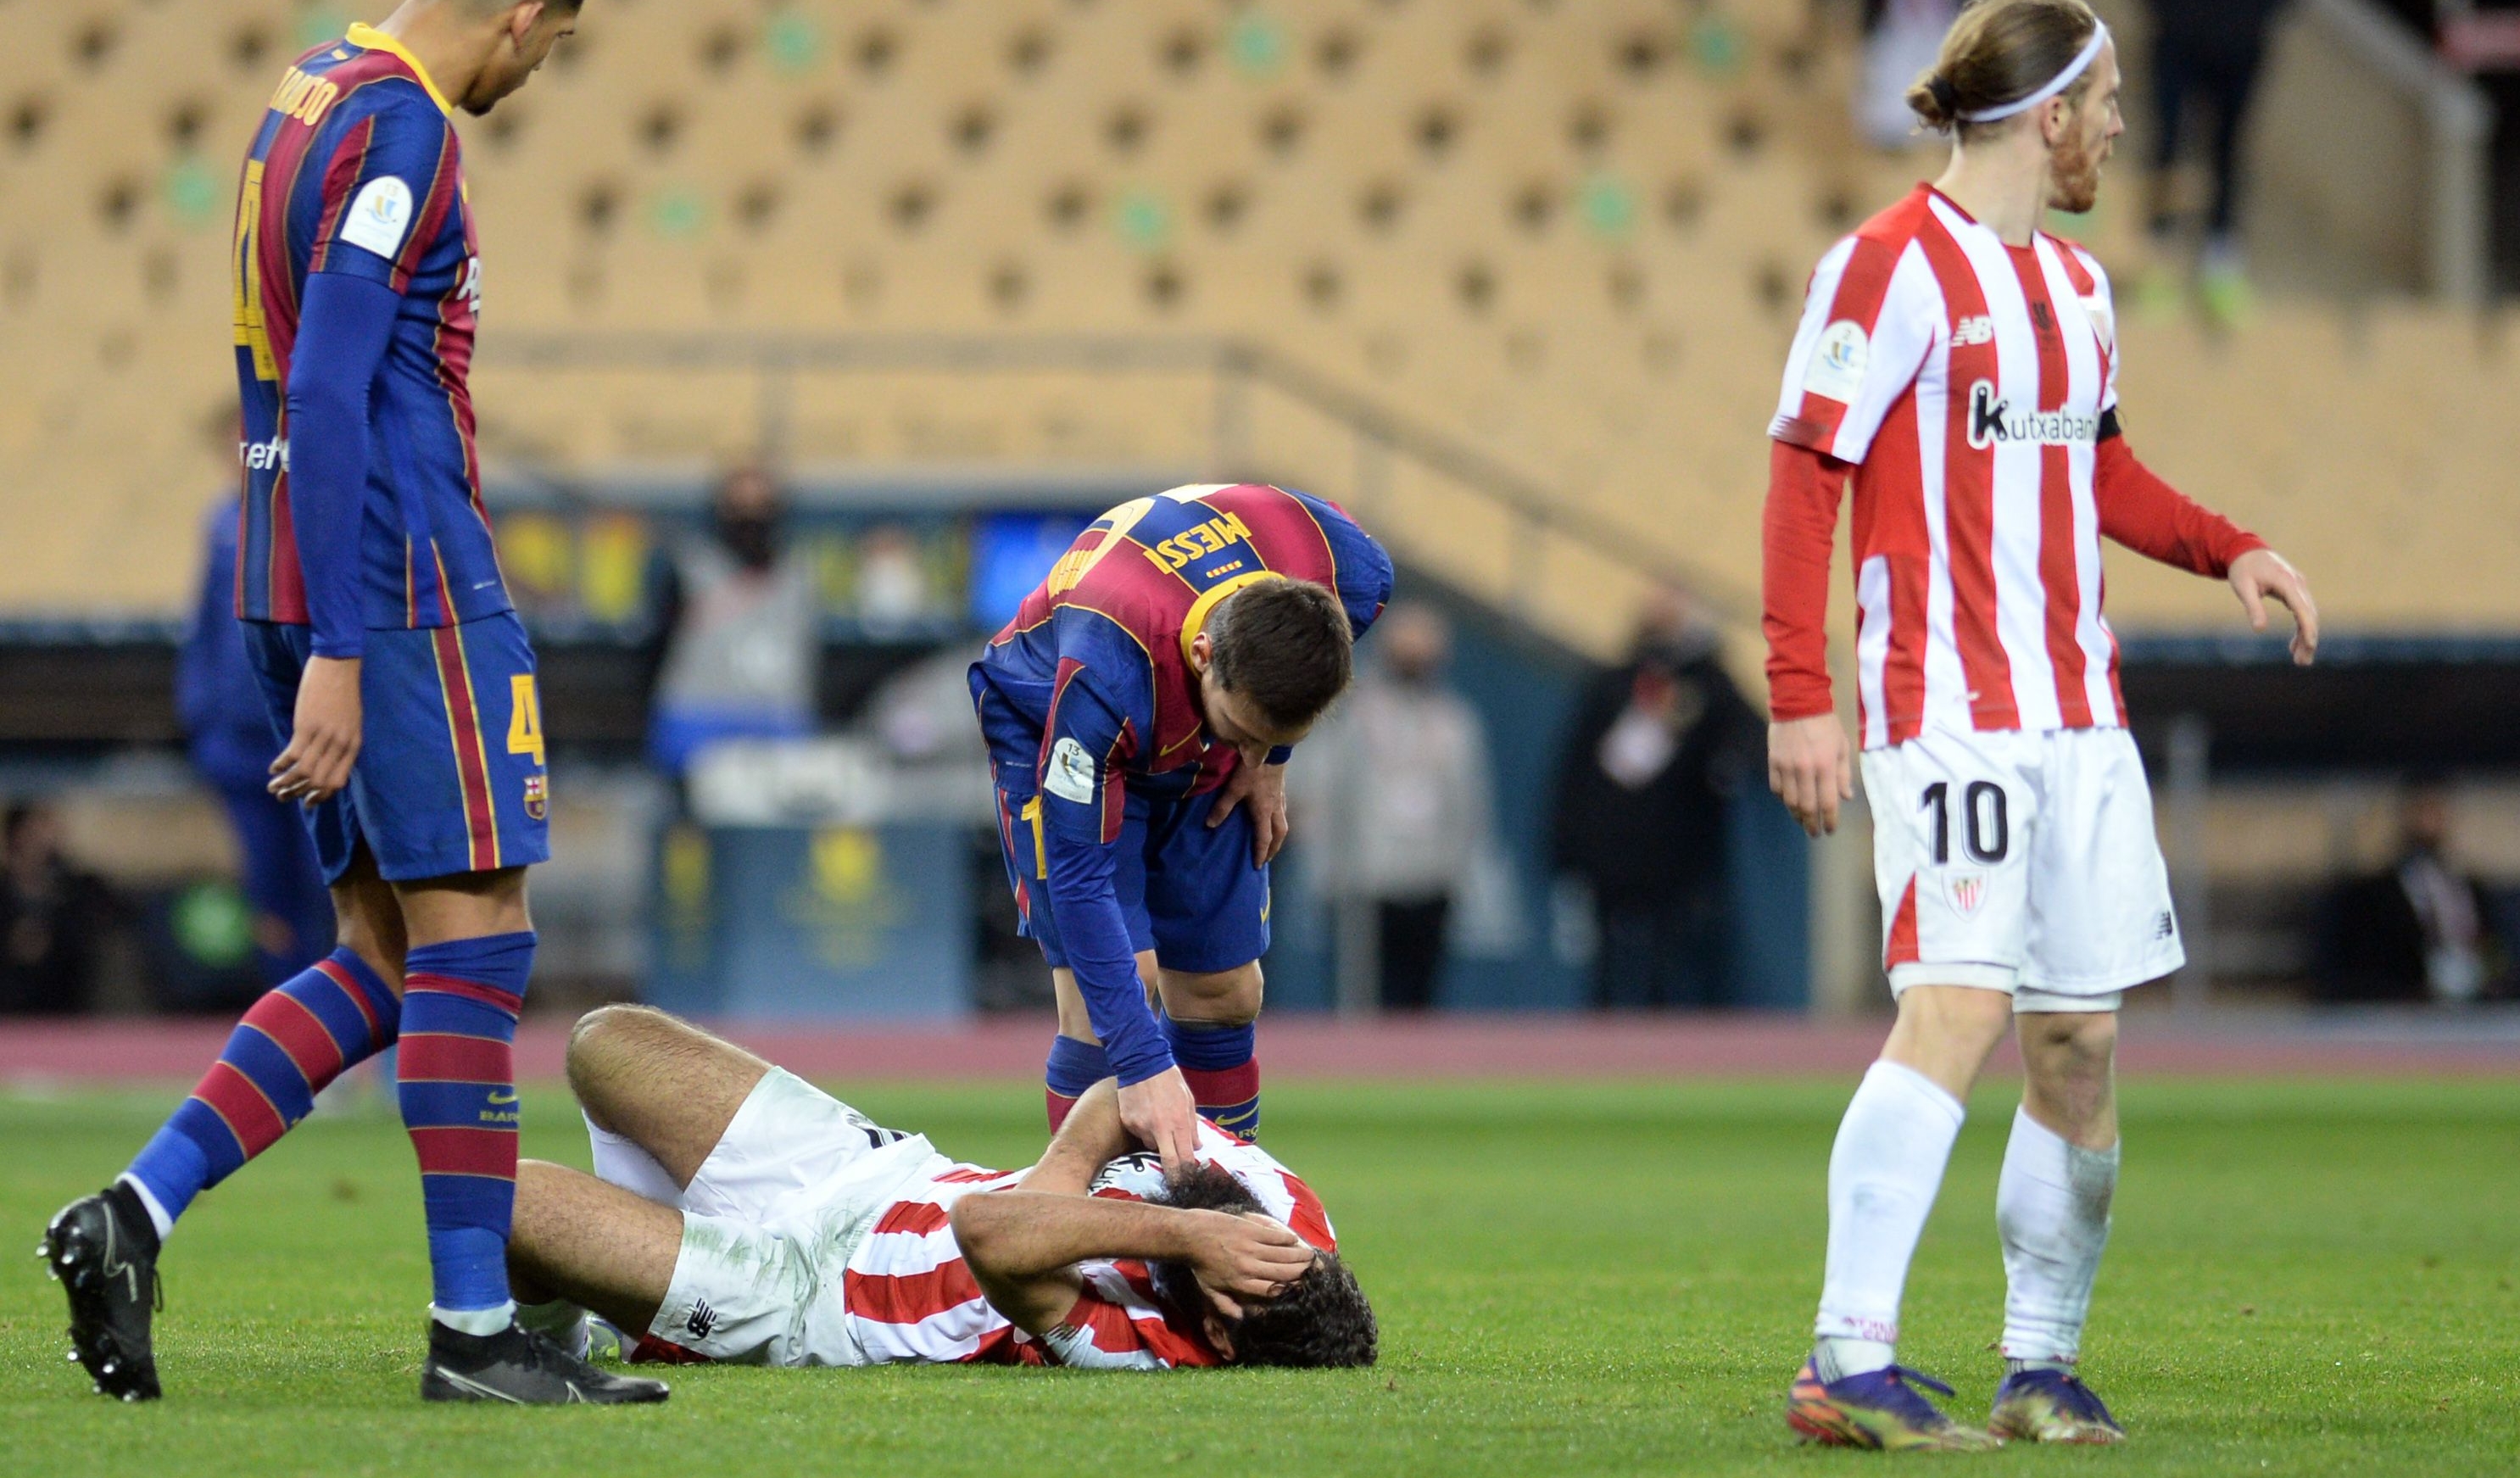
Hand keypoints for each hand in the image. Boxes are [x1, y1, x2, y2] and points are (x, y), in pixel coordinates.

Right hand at [270, 655, 361, 804]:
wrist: (339, 666)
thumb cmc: (343, 693)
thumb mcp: (350, 722)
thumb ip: (342, 743)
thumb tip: (327, 761)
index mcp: (353, 746)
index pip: (337, 782)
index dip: (321, 796)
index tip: (307, 801)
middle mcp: (340, 745)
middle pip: (319, 782)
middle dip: (299, 794)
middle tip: (283, 797)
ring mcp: (324, 737)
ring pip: (304, 772)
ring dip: (286, 784)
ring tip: (274, 788)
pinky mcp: (307, 726)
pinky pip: (292, 755)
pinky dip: (281, 765)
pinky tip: (274, 768)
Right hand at [1116, 1067, 1201, 1176]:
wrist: (1142, 1062)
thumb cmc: (1169, 1080)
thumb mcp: (1189, 1100)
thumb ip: (1192, 1126)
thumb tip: (1197, 1146)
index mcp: (1179, 1122)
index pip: (1184, 1157)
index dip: (1187, 1171)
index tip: (1188, 1180)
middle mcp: (1160, 1128)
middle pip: (1168, 1162)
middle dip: (1174, 1176)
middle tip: (1176, 1183)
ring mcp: (1142, 1126)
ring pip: (1151, 1145)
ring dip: (1157, 1139)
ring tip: (1157, 1119)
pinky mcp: (1128, 1122)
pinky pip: (1138, 1133)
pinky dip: (1143, 1128)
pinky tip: (1145, 1112)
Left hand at [1183, 1209, 1314, 1318]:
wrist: (1190, 1236)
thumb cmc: (1200, 1265)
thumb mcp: (1210, 1291)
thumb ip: (1227, 1306)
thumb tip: (1243, 1318)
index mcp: (1241, 1283)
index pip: (1272, 1289)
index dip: (1290, 1289)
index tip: (1301, 1287)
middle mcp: (1249, 1267)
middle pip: (1283, 1272)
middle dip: (1301, 1272)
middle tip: (1315, 1270)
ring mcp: (1250, 1247)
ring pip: (1282, 1254)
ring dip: (1299, 1255)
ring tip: (1311, 1256)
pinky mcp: (1249, 1230)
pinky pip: (1274, 1236)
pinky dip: (1286, 1239)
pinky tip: (1294, 1240)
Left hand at [1208, 748, 1289, 864]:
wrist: (1270, 750)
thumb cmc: (1252, 771)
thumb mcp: (1234, 789)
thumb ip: (1222, 807)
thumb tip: (1209, 825)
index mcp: (1264, 812)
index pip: (1264, 839)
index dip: (1261, 853)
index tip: (1258, 865)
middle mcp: (1275, 809)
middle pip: (1279, 834)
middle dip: (1274, 848)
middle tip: (1268, 858)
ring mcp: (1281, 799)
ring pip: (1284, 823)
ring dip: (1278, 836)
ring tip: (1272, 841)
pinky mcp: (1282, 790)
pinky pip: (1284, 812)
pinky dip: (1280, 820)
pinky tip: (1274, 817)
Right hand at [1768, 712, 1853, 837]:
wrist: (1799, 701)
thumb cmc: (1826, 724)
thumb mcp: (1842, 747)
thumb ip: (1843, 774)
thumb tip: (1846, 798)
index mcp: (1825, 766)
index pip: (1828, 802)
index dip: (1830, 820)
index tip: (1830, 830)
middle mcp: (1805, 769)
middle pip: (1806, 807)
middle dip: (1811, 823)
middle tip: (1814, 832)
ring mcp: (1787, 766)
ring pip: (1789, 801)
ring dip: (1796, 814)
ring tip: (1802, 820)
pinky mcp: (1773, 761)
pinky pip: (1776, 788)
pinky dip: (1783, 798)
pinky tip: (1789, 801)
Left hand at [2228, 548, 2317, 665]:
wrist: (2244, 550)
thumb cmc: (2242, 569)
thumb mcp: (2243, 588)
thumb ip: (2253, 607)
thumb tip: (2259, 629)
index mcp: (2286, 581)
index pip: (2302, 608)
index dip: (2308, 627)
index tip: (2310, 645)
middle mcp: (2297, 583)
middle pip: (2309, 614)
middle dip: (2308, 639)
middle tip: (2302, 663)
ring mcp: (2298, 586)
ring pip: (2308, 615)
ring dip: (2305, 637)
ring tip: (2300, 660)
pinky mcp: (2295, 590)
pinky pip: (2302, 611)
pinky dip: (2300, 628)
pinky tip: (2294, 645)